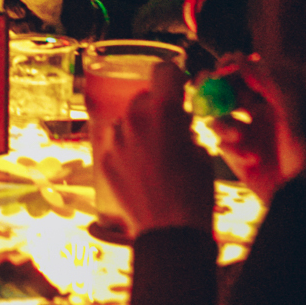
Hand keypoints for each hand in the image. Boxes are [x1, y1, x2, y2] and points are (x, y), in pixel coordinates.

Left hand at [100, 61, 215, 237]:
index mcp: (163, 111)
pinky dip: (126, 148)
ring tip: (154, 153)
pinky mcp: (104, 159)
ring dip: (139, 128)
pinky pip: (115, 142)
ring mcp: (115, 139)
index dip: (173, 76)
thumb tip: (178, 122)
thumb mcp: (202, 153)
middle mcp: (134, 118)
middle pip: (143, 97)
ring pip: (127, 120)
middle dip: (156, 107)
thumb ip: (185, 128)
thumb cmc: (194, 193)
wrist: (170, 234)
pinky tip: (140, 169)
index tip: (178, 86)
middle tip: (170, 128)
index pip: (163, 70)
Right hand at [204, 61, 305, 203]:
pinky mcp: (235, 155)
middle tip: (204, 86)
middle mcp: (256, 113)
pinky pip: (221, 143)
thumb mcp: (289, 108)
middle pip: (225, 93)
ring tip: (238, 134)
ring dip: (224, 124)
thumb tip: (239, 57)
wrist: (303, 191)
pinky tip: (252, 158)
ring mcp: (244, 133)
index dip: (230, 69)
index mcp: (272, 98)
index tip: (220, 67)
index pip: (244, 75)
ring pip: (218, 118)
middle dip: (214, 89)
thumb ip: (264, 81)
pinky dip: (233, 148)